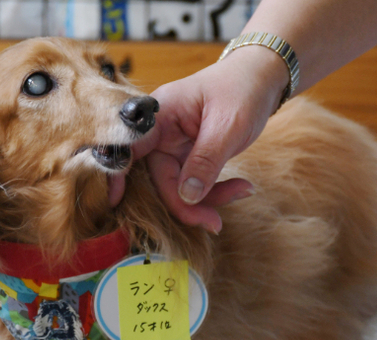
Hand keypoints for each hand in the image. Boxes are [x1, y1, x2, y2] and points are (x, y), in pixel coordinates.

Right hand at [129, 46, 289, 232]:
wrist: (262, 79)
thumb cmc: (242, 89)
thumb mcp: (227, 126)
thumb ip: (205, 161)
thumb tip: (186, 197)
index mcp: (159, 116)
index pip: (130, 148)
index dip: (119, 175)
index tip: (115, 202)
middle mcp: (160, 133)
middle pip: (158, 178)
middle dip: (186, 203)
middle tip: (215, 222)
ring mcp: (174, 146)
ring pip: (178, 187)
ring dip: (208, 199)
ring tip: (244, 191)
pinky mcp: (188, 157)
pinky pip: (193, 184)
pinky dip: (215, 191)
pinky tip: (242, 187)